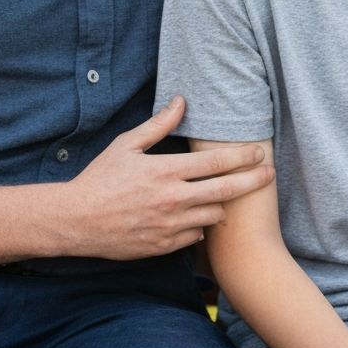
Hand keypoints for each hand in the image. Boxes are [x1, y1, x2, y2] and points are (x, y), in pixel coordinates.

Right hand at [62, 96, 273, 258]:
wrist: (77, 220)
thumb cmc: (101, 178)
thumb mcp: (127, 145)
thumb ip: (158, 124)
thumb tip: (181, 101)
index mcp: (166, 171)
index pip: (216, 162)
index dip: (243, 156)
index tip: (259, 152)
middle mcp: (173, 199)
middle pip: (226, 190)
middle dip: (253, 181)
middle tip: (270, 174)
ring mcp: (170, 226)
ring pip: (214, 216)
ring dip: (223, 205)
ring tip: (226, 195)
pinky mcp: (164, 246)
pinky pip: (196, 238)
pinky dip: (200, 227)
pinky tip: (197, 218)